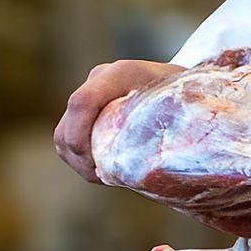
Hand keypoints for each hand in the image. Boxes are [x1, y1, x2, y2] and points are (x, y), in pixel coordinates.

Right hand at [54, 59, 183, 183]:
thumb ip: (170, 123)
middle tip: (105, 177)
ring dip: (80, 163)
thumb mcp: (184, 105)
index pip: (82, 102)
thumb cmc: (186, 95)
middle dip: (80, 158)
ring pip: (63, 138)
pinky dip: (82, 160)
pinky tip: (104, 170)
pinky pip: (69, 142)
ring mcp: (89, 95)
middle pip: (67, 126)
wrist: (183, 82)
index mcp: (121, 73)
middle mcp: (99, 81)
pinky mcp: (86, 112)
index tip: (97, 166)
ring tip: (106, 176)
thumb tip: (158, 162)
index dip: (79, 136)